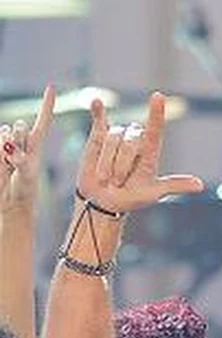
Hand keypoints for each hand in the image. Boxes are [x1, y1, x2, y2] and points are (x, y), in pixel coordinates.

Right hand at [0, 85, 54, 211]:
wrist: (9, 203)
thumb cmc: (24, 190)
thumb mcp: (27, 175)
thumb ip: (20, 160)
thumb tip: (10, 148)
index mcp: (36, 144)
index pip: (43, 120)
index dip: (46, 103)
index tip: (51, 86)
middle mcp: (21, 141)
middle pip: (19, 126)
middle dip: (17, 137)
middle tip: (16, 157)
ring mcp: (5, 144)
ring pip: (4, 132)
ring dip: (6, 148)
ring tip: (8, 164)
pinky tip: (2, 163)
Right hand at [77, 92, 202, 212]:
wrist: (106, 201)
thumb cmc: (133, 196)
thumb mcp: (154, 192)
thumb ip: (175, 185)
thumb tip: (200, 186)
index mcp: (150, 151)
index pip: (155, 129)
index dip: (156, 113)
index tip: (158, 96)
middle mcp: (135, 140)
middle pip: (129, 141)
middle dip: (122, 165)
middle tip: (118, 182)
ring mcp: (117, 137)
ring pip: (111, 139)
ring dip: (107, 163)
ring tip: (107, 178)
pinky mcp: (98, 137)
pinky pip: (99, 120)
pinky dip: (97, 111)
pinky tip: (96, 101)